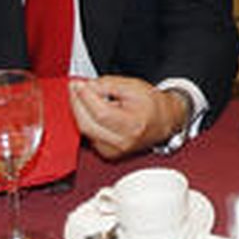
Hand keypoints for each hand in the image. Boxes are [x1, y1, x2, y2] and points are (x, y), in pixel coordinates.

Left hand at [68, 76, 187, 159]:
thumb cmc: (152, 105)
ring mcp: (114, 151)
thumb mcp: (134, 86)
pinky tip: (89, 109)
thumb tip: (86, 86)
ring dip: (79, 111)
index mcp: (133, 126)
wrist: (163, 122)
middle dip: (77, 102)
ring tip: (82, 95)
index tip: (77, 84)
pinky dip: (84, 120)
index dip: (85, 97)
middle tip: (75, 87)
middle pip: (87, 123)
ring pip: (84, 130)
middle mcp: (122, 142)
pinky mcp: (107, 154)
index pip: (101, 113)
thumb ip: (109, 84)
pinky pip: (88, 135)